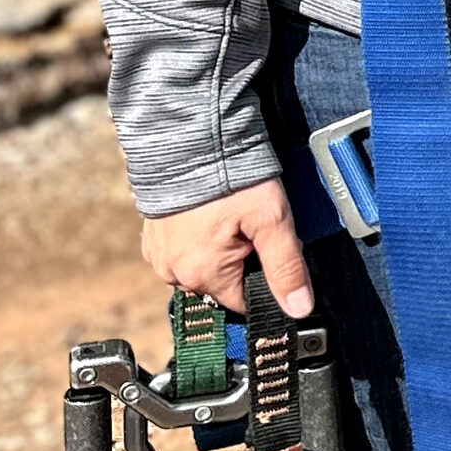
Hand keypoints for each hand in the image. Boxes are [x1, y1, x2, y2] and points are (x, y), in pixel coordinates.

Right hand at [140, 179, 313, 317]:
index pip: (244, 300)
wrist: (190, 141)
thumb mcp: (271, 220)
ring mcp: (158, 256)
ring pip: (202, 266)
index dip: (266, 277)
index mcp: (202, 276)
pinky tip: (210, 213)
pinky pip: (182, 250)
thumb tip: (299, 309)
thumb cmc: (232, 180)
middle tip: (253, 223)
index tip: (273, 247)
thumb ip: (286, 267)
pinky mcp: (152, 237)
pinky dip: (198, 238)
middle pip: (223, 283)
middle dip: (242, 260)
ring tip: (231, 214)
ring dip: (219, 249)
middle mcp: (174, 274)